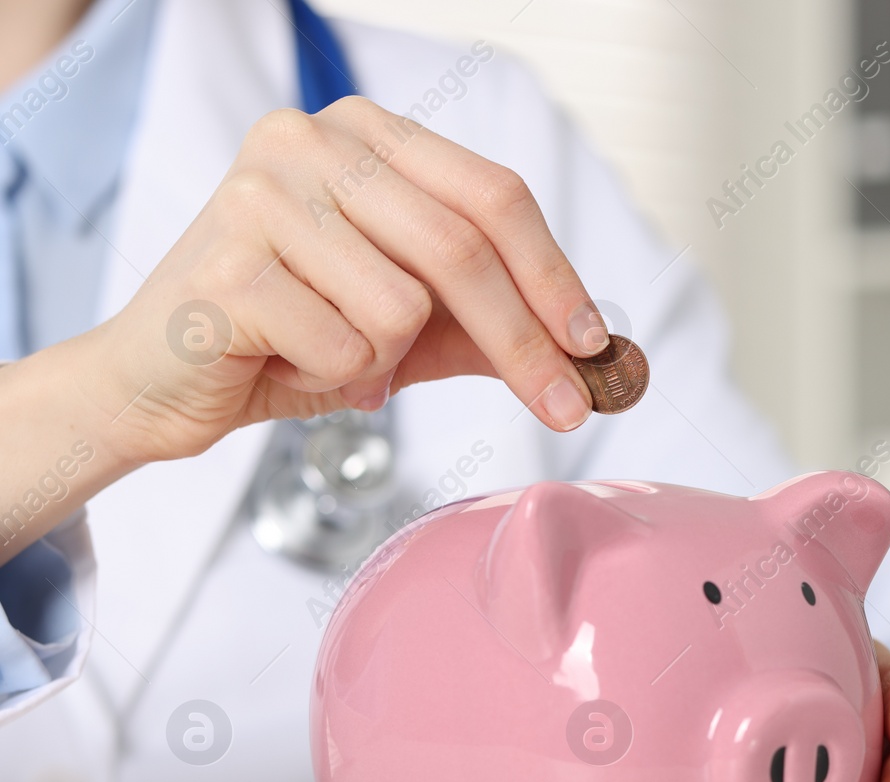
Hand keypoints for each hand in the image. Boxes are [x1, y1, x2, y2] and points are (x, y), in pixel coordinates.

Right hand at [77, 96, 607, 467]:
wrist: (161, 383)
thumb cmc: (290, 340)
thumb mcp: (412, 326)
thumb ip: (491, 324)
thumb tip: (592, 354)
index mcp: (364, 134)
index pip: (492, 195)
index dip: (554, 274)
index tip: (595, 343)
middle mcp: (310, 140)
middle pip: (464, 248)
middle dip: (525, 342)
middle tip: (564, 407)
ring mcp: (262, 194)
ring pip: (405, 306)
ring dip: (386, 360)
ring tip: (330, 351)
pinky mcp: (229, 265)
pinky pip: (347, 347)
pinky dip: (335, 378)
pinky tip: (282, 359)